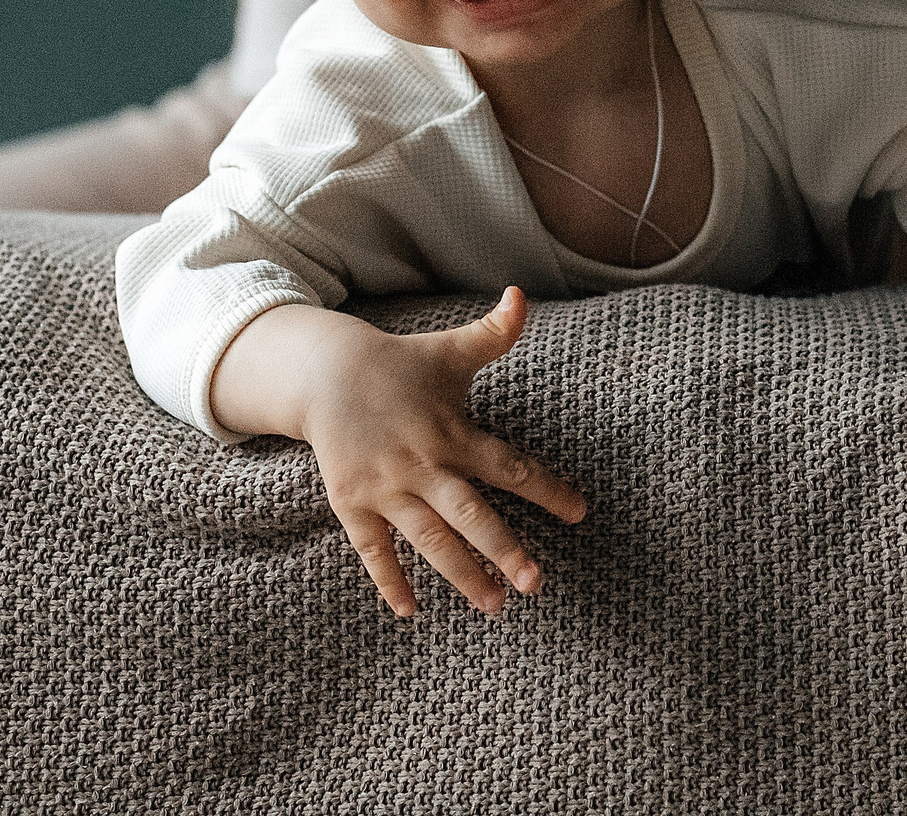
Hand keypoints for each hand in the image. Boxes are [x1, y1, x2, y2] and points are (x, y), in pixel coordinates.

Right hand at [213, 287, 587, 616]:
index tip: (581, 512)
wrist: (325, 373)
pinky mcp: (352, 502)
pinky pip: (373, 549)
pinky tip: (411, 611)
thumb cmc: (403, 365)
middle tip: (536, 584)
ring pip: (429, 539)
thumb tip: (521, 295)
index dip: (547, 488)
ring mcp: (386, 488)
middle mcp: (423, 464)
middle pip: (470, 513)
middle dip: (504, 549)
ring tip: (495, 605)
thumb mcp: (451, 350)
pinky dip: (390, 580)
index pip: (510, 465)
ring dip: (461, 574)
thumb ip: (494, 333)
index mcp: (454, 432)